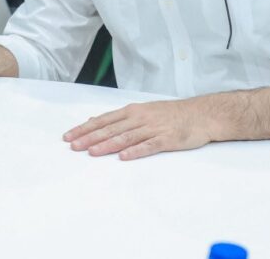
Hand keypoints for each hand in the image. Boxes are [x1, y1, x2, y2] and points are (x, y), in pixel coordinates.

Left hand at [63, 99, 213, 159]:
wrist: (200, 114)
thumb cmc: (169, 114)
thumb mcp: (142, 111)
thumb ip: (119, 118)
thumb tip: (93, 121)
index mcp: (132, 111)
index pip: (103, 120)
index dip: (85, 128)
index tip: (69, 137)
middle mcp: (140, 118)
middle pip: (111, 128)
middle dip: (90, 137)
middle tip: (73, 146)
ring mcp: (153, 128)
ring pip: (126, 137)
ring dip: (108, 144)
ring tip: (92, 152)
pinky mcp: (167, 139)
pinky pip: (149, 146)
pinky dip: (136, 151)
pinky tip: (124, 157)